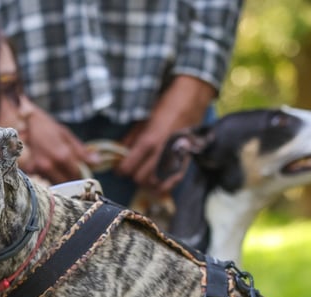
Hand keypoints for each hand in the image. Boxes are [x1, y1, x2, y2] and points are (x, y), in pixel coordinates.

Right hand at [21, 106, 97, 183]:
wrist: (24, 123)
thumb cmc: (47, 127)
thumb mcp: (66, 135)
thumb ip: (81, 151)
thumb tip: (97, 162)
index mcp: (62, 155)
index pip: (77, 174)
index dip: (82, 175)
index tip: (84, 173)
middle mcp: (50, 165)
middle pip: (66, 183)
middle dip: (72, 181)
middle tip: (75, 175)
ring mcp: (39, 169)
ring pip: (55, 183)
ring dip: (61, 179)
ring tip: (62, 170)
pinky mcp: (31, 170)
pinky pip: (44, 178)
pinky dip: (49, 176)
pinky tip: (50, 167)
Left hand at [117, 75, 215, 192]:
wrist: (192, 97)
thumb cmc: (166, 105)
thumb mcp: (143, 119)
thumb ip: (131, 137)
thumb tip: (119, 151)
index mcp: (148, 141)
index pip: (128, 167)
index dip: (120, 170)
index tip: (119, 168)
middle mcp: (161, 152)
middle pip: (140, 178)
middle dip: (133, 176)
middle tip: (132, 170)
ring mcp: (175, 157)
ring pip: (155, 183)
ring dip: (147, 182)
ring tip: (143, 176)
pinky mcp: (186, 158)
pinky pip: (174, 180)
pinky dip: (165, 186)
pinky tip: (158, 185)